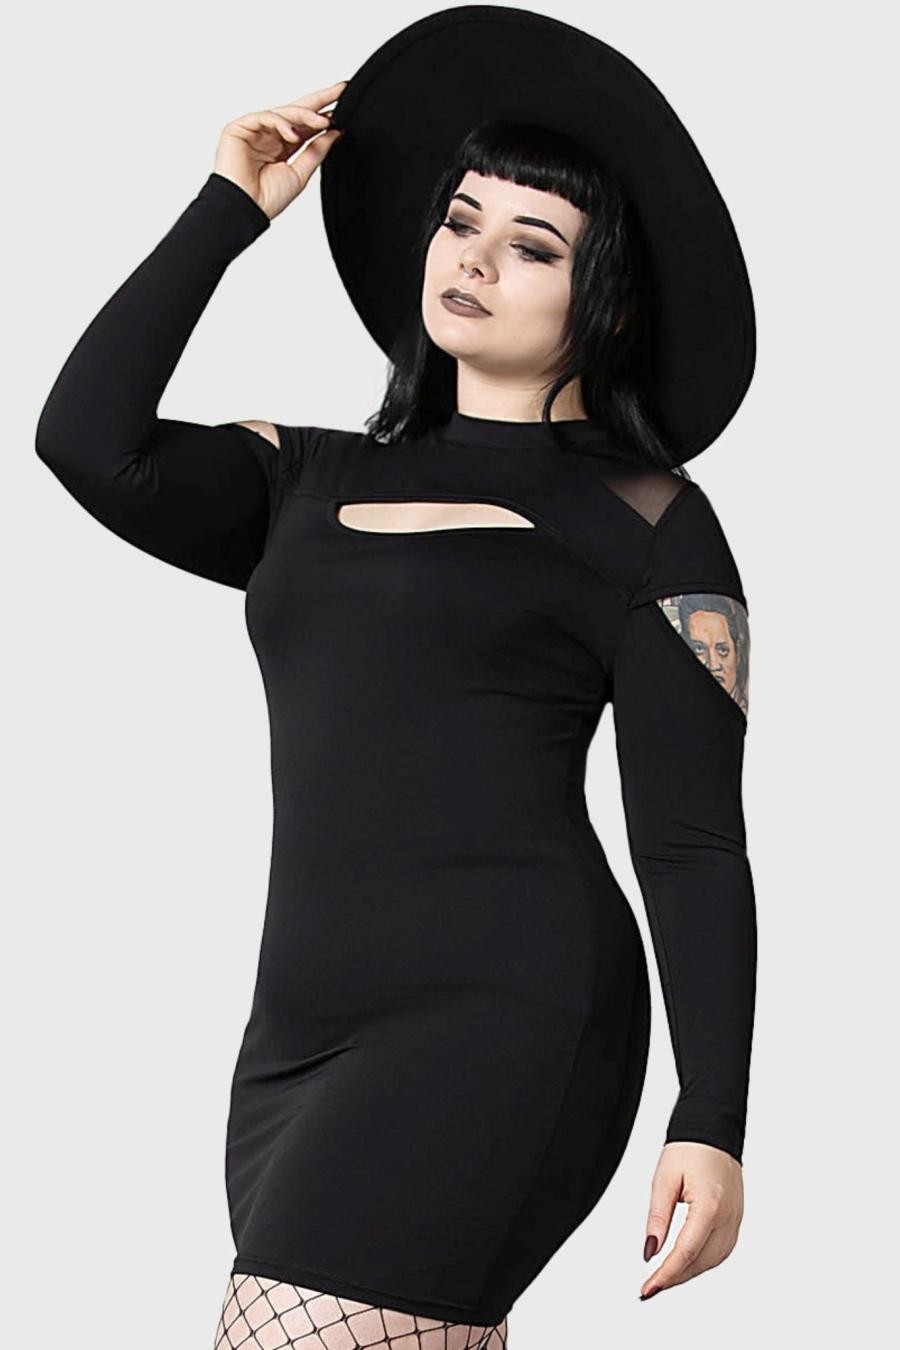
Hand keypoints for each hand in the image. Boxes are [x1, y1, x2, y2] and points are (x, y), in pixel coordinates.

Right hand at [213, 79, 347, 220]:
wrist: (246, 209)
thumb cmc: (266, 199)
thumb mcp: (301, 173)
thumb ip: (316, 151)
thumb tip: (334, 133)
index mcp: (283, 147)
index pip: (306, 125)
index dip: (323, 115)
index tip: (344, 105)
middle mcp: (270, 136)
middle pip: (296, 111)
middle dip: (319, 100)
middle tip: (340, 92)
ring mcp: (255, 130)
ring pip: (284, 112)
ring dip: (305, 115)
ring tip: (323, 122)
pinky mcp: (240, 128)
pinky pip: (265, 117)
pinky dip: (281, 123)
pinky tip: (293, 134)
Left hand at [639, 1141, 743, 1298]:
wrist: (714, 1132)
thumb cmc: (689, 1149)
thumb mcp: (664, 1180)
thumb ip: (657, 1218)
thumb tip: (649, 1252)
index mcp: (709, 1206)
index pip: (685, 1252)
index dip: (665, 1275)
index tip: (647, 1289)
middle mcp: (728, 1218)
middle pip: (700, 1262)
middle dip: (674, 1278)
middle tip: (650, 1288)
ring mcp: (735, 1220)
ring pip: (712, 1261)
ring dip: (688, 1273)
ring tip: (663, 1279)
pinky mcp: (736, 1220)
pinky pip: (720, 1251)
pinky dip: (701, 1262)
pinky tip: (685, 1264)